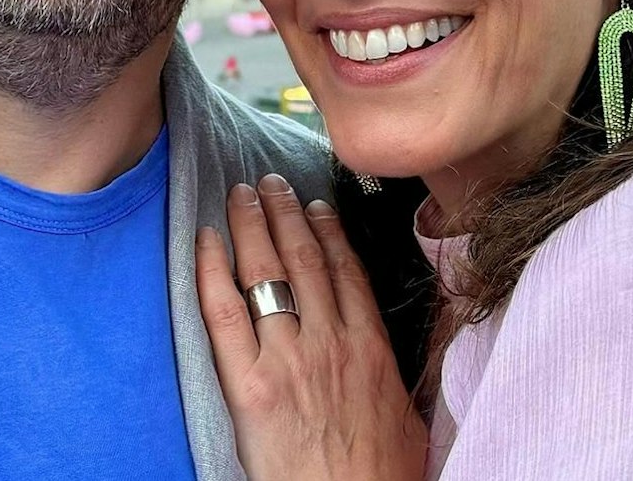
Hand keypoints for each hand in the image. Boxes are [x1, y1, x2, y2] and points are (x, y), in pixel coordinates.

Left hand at [195, 175, 426, 480]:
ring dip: (251, 224)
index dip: (327, 232)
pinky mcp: (250, 387)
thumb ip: (409, 372)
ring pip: (266, 273)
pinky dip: (212, 270)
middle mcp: (330, 343)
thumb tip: (427, 345)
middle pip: (304, 259)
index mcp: (371, 349)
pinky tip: (204, 240)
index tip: (315, 205)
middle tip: (270, 181)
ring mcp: (289, 360)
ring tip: (240, 194)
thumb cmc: (382, 480)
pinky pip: (224, 313)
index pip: (345, 271)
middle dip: (285, 212)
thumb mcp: (414, 419)